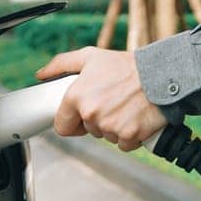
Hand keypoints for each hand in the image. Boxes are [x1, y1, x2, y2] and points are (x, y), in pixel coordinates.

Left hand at [35, 46, 166, 151]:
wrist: (160, 74)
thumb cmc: (125, 65)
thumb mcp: (90, 57)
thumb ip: (61, 64)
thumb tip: (41, 74)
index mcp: (77, 96)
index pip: (62, 126)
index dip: (71, 122)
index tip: (80, 117)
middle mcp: (91, 114)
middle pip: (87, 130)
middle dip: (96, 119)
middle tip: (110, 101)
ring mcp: (110, 126)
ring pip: (105, 136)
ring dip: (113, 126)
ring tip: (124, 106)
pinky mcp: (129, 136)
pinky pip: (123, 144)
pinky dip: (129, 135)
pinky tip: (134, 116)